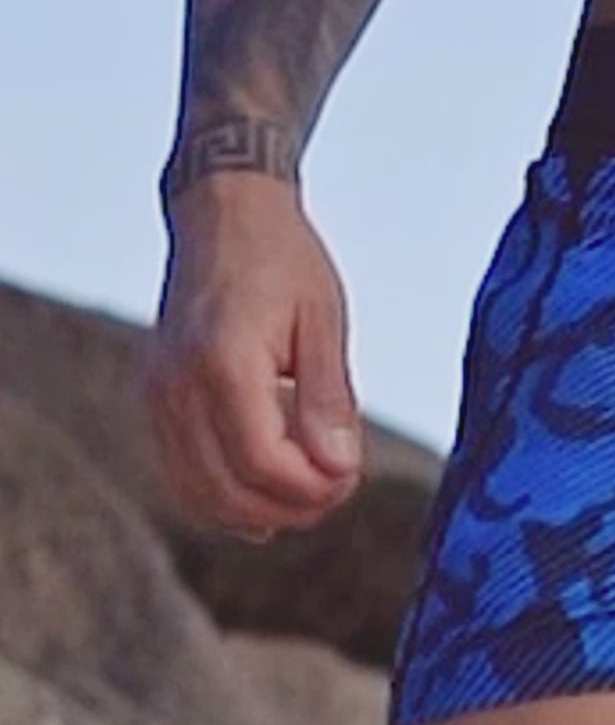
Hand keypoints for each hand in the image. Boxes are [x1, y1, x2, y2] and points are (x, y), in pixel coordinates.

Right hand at [147, 175, 364, 537]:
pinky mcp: (154, 397)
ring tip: (305, 494)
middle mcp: (177, 384)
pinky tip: (263, 498)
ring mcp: (157, 393)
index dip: (311, 489)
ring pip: (197, 494)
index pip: (264, 463)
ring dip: (255, 511)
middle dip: (289, 507)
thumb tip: (339, 470)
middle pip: (228, 491)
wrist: (224, 213)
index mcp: (224, 361)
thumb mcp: (324, 321)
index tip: (349, 478)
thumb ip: (329, 399)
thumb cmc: (282, 258)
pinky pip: (180, 474)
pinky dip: (221, 498)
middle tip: (335, 491)